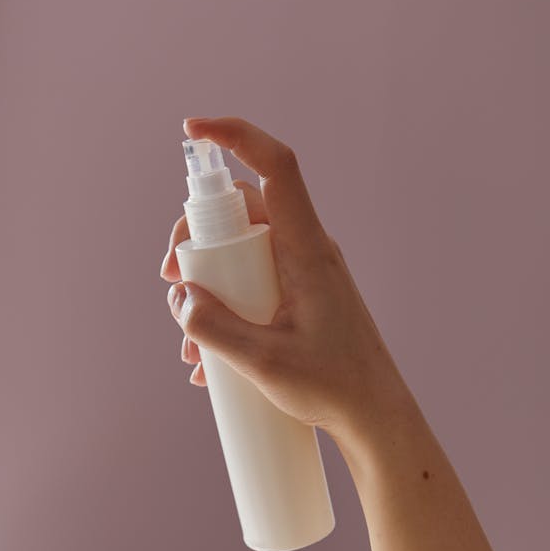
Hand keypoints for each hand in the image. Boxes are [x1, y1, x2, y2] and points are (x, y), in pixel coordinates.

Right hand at [161, 117, 402, 449]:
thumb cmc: (334, 389)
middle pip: (246, 210)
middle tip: (172, 282)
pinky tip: (210, 363)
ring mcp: (308, 275)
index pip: (275, 166)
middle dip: (198, 238)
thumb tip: (180, 298)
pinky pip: (257, 285)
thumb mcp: (263, 362)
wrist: (376, 419)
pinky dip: (229, 309)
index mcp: (307, 250)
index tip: (193, 131)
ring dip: (210, 284)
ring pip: (246, 252)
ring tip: (190, 343)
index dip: (235, 136)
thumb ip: (214, 329)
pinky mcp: (305, 300)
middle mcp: (309, 251)